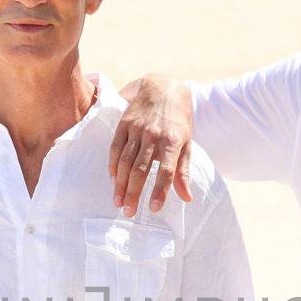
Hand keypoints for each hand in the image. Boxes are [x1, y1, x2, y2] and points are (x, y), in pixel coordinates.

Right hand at [112, 76, 193, 216]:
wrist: (163, 88)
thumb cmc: (178, 120)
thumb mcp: (187, 143)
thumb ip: (184, 171)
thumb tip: (186, 198)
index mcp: (172, 141)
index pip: (166, 171)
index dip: (159, 190)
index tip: (153, 208)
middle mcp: (153, 135)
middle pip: (141, 170)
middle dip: (133, 193)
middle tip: (129, 213)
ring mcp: (136, 129)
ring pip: (125, 161)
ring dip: (120, 184)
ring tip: (118, 202)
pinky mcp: (124, 124)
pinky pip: (115, 148)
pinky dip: (112, 165)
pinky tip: (112, 179)